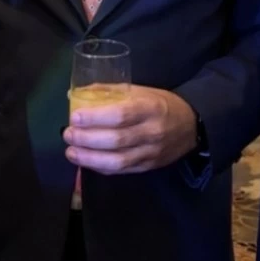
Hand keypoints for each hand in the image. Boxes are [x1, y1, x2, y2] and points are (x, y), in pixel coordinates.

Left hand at [63, 85, 197, 174]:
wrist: (192, 125)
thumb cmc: (161, 103)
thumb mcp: (141, 90)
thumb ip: (110, 91)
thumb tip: (76, 93)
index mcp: (150, 108)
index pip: (120, 115)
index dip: (95, 118)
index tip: (74, 117)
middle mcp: (151, 132)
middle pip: (116, 140)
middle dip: (87, 139)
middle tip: (67, 134)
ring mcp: (150, 152)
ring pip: (117, 160)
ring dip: (90, 158)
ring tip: (71, 152)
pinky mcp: (148, 166)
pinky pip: (122, 170)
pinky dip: (101, 167)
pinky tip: (87, 162)